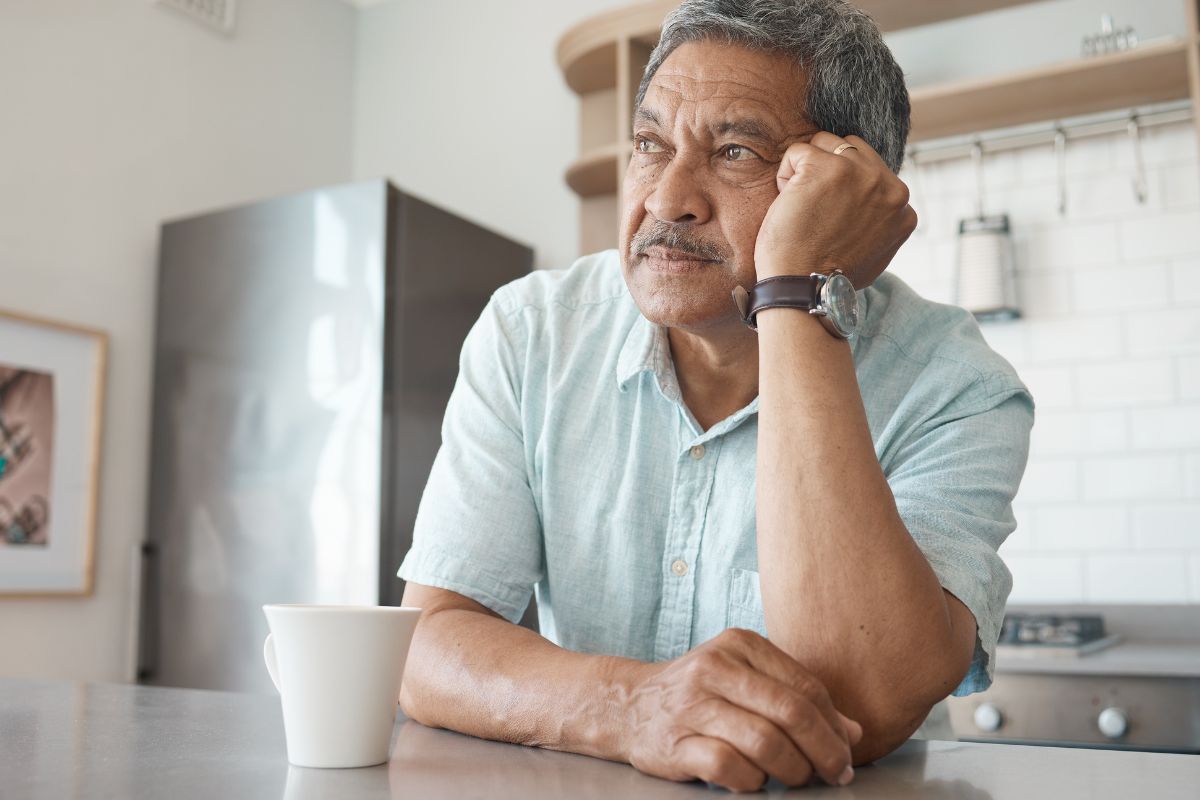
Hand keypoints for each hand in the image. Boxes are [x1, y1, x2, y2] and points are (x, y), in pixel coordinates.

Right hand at [620, 628, 862, 791]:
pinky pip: (730, 767)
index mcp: (740, 645)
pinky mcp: (674, 742)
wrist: (630, 705)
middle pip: (791, 712)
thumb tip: (854, 732)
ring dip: (792, 770)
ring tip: (796, 779)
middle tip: (836, 774)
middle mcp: (715, 668)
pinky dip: (752, 780)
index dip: (834, 725)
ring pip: (765, 742)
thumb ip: (797, 699)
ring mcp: (691, 705)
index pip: (805, 686)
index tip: (847, 751)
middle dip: (824, 751)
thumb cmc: (701, 694)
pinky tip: (753, 780)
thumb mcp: (747, 681)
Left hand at [753, 133, 915, 287]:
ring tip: (801, 207)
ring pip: (826, 143)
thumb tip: (873, 207)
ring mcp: (861, 173)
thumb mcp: (874, 253)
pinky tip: (788, 205)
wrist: (804, 288)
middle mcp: (890, 187)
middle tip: (814, 209)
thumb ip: (879, 223)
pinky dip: (785, 176)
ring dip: (806, 171)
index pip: (872, 173)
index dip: (843, 191)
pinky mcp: (828, 167)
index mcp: (903, 209)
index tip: (830, 219)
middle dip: (827, 171)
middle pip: (852, 151)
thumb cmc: (827, 278)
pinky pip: (798, 152)